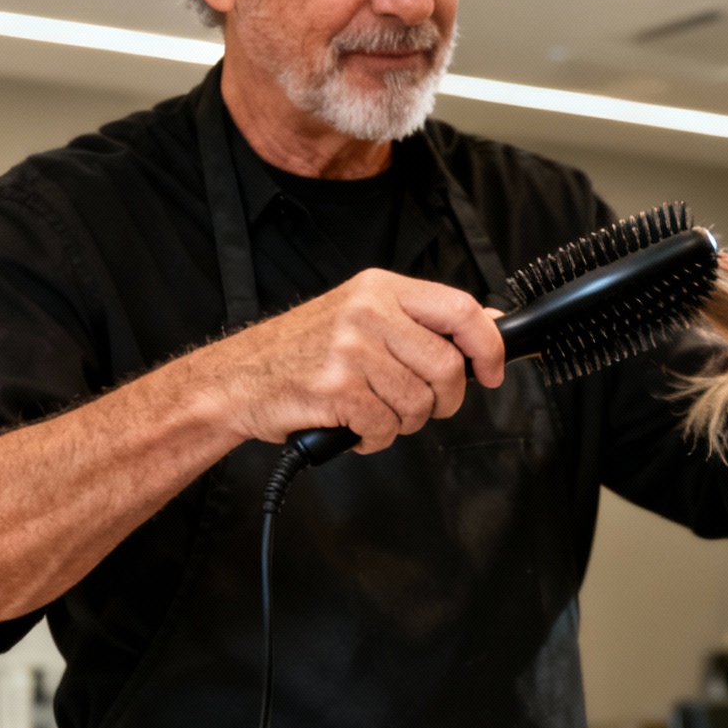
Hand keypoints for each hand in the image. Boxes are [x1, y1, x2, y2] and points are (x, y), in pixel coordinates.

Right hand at [195, 269, 505, 453]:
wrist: (235, 379)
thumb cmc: (302, 353)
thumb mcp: (364, 317)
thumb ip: (425, 320)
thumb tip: (491, 323)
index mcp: (381, 289)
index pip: (461, 309)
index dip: (489, 346)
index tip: (492, 372)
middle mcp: (368, 313)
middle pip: (448, 367)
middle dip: (444, 400)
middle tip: (419, 404)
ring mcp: (350, 350)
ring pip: (419, 404)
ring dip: (403, 422)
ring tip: (371, 409)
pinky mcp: (335, 389)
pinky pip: (386, 428)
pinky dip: (374, 438)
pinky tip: (352, 424)